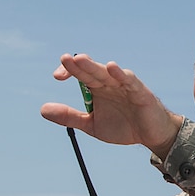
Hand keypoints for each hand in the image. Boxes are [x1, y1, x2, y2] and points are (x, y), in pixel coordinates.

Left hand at [41, 54, 184, 158]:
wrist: (151, 136)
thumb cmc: (123, 126)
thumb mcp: (92, 124)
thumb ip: (69, 117)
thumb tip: (42, 109)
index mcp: (97, 88)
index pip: (80, 74)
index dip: (69, 72)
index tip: (57, 77)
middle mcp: (109, 83)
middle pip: (92, 71)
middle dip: (79, 66)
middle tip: (65, 59)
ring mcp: (124, 85)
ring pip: (108, 73)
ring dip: (95, 66)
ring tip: (81, 60)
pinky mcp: (139, 91)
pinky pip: (129, 81)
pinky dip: (121, 74)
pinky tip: (112, 68)